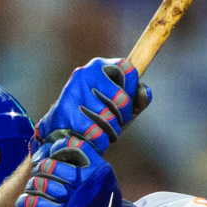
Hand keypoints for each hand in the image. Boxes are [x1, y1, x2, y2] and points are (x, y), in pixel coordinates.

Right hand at [35, 57, 149, 152]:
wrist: (60, 128)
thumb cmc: (96, 113)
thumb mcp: (119, 104)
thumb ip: (138, 98)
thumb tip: (145, 91)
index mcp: (99, 65)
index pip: (128, 70)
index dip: (132, 89)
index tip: (125, 103)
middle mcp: (85, 73)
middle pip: (122, 98)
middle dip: (123, 117)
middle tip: (116, 123)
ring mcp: (74, 91)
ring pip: (108, 117)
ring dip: (112, 131)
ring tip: (106, 132)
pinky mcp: (65, 111)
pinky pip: (94, 131)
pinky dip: (100, 141)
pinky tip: (96, 140)